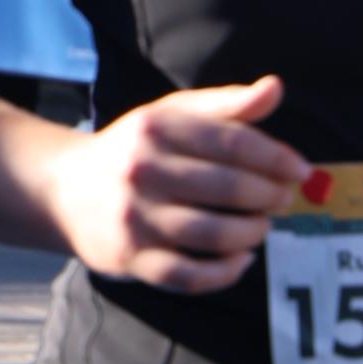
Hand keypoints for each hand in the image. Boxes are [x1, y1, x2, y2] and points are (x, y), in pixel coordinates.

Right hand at [44, 74, 309, 294]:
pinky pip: (189, 276)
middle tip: (282, 200)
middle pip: (227, 188)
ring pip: (213, 234)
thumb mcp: (171, 115)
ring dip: (251, 233)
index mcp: (155, 128)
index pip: (232, 142)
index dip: (275, 158)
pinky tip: (240, 260)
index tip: (300, 170)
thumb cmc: (133, 150)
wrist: (61, 189)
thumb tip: (275, 88)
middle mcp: (141, 170)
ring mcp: (134, 217)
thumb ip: (225, 104)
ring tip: (260, 227)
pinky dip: (224, 272)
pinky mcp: (130, 258)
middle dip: (269, 196)